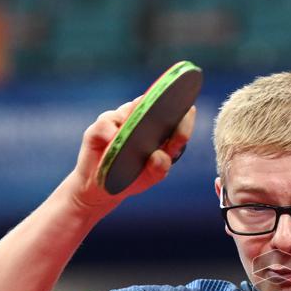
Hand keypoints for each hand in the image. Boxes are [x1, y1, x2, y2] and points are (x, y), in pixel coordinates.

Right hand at [68, 97, 196, 218]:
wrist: (102, 186)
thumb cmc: (132, 177)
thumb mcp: (151, 177)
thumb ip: (159, 168)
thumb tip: (158, 155)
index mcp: (160, 133)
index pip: (175, 121)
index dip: (183, 116)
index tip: (190, 110)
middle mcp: (142, 121)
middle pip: (153, 107)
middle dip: (161, 104)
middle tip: (169, 104)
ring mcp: (121, 121)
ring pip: (129, 109)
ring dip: (135, 112)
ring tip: (142, 112)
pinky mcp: (100, 127)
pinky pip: (106, 124)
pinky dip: (109, 131)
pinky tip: (112, 137)